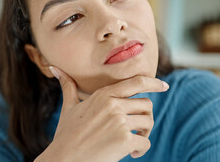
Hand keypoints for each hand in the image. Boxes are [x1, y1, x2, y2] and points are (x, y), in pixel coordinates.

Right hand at [39, 66, 168, 161]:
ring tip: (133, 143)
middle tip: (137, 130)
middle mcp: (113, 105)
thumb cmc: (66, 134)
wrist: (64, 159)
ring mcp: (119, 122)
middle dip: (145, 118)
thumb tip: (54, 68)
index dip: (153, 83)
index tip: (164, 86)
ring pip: (148, 122)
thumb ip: (67, 87)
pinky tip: (131, 154)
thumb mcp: (68, 108)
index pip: (135, 82)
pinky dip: (142, 149)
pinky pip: (146, 142)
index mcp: (103, 95)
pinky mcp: (124, 140)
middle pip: (146, 105)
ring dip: (144, 134)